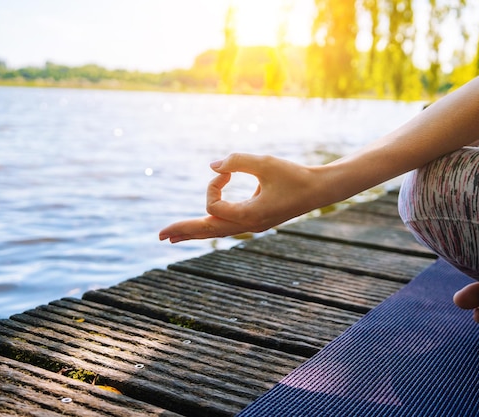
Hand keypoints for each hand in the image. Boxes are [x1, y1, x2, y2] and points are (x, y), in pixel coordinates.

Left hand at [159, 153, 321, 242]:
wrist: (319, 190)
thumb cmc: (294, 175)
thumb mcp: (264, 162)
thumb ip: (237, 161)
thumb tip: (212, 165)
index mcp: (249, 216)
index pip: (213, 207)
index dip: (213, 185)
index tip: (226, 170)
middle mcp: (248, 225)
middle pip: (208, 231)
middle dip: (184, 231)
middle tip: (160, 236)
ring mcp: (252, 225)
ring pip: (217, 232)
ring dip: (195, 232)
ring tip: (173, 237)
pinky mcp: (256, 220)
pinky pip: (226, 227)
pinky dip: (210, 227)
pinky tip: (203, 227)